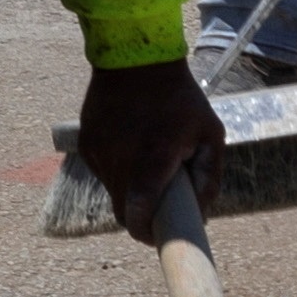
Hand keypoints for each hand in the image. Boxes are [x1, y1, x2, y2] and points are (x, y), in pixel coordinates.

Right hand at [75, 59, 225, 239]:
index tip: (157, 237)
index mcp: (152, 158)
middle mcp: (119, 158)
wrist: (134, 59)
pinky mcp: (86, 144)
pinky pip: (103, 171)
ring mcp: (98, 151)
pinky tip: (131, 147)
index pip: (137, 213)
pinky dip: (117, 171)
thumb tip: (202, 214)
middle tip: (158, 207)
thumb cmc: (180, 99)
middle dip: (139, 216)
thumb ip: (209, 177)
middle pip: (123, 210)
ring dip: (129, 190)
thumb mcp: (210, 133)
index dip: (145, 233)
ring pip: (112, 191)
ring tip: (147, 164)